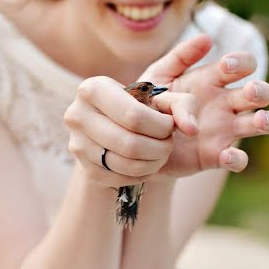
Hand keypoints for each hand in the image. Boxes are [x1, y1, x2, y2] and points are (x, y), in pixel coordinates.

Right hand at [64, 74, 197, 189]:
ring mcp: (76, 144)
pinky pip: (119, 179)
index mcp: (93, 88)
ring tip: (161, 153)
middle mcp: (76, 115)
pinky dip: (141, 175)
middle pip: (129, 144)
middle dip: (159, 148)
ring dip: (153, 163)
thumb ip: (183, 105)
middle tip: (169, 144)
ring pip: (125, 164)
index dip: (160, 127)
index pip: (133, 116)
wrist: (116, 123)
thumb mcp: (162, 97)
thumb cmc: (142, 106)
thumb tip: (191, 130)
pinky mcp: (84, 168)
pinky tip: (148, 163)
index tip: (170, 126)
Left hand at [139, 33, 268, 175]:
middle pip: (258, 93)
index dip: (242, 62)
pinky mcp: (216, 155)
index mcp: (212, 81)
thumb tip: (207, 38)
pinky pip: (238, 159)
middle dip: (260, 90)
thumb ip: (180, 56)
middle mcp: (224, 104)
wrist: (136, 139)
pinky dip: (238, 159)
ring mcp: (224, 130)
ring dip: (265, 121)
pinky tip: (226, 156)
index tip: (226, 67)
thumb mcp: (159, 76)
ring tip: (258, 120)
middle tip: (248, 91)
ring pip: (259, 123)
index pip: (242, 65)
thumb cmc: (150, 102)